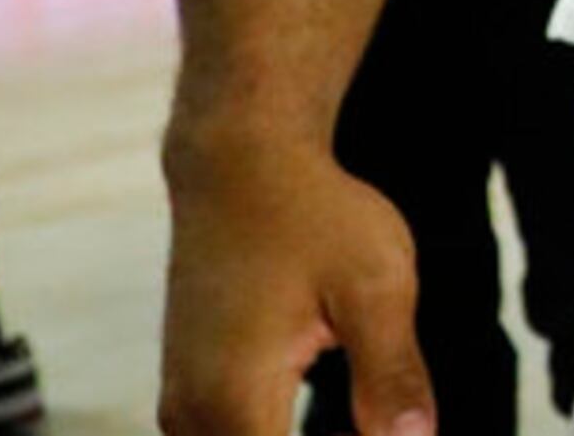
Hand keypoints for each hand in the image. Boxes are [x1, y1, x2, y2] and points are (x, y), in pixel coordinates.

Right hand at [160, 136, 429, 433]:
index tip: (383, 428)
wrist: (240, 163)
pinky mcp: (186, 386)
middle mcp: (191, 415)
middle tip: (381, 421)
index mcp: (236, 402)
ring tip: (367, 421)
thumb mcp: (376, 288)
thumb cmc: (314, 215)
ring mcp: (181, 402)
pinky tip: (341, 422)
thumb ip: (392, 377)